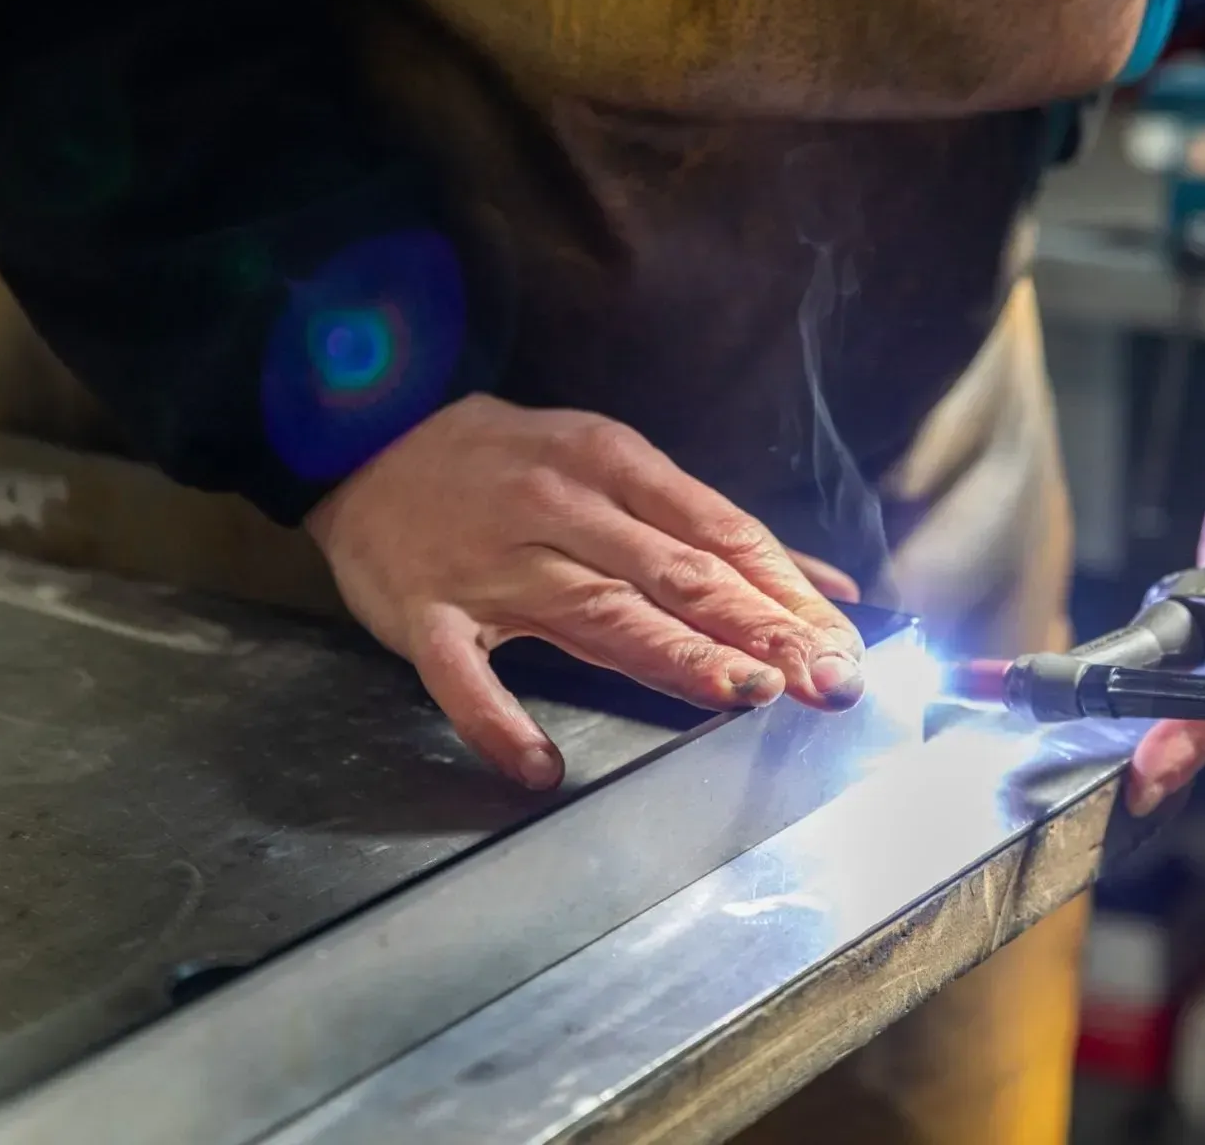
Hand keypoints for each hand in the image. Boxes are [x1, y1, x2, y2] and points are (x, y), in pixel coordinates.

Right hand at [304, 394, 867, 789]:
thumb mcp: (609, 462)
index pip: (719, 533)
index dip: (787, 594)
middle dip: (757, 627)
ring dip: (672, 654)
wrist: (360, 437)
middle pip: (674, 573)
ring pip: (594, 611)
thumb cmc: (505, 461)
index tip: (844, 647)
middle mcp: (560, 509)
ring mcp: (490, 564)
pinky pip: (461, 676)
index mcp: (610, 464)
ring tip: (739, 695)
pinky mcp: (425, 613)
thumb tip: (827, 585)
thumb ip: (713, 527)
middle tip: (824, 679)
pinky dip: (497, 721)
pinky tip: (541, 767)